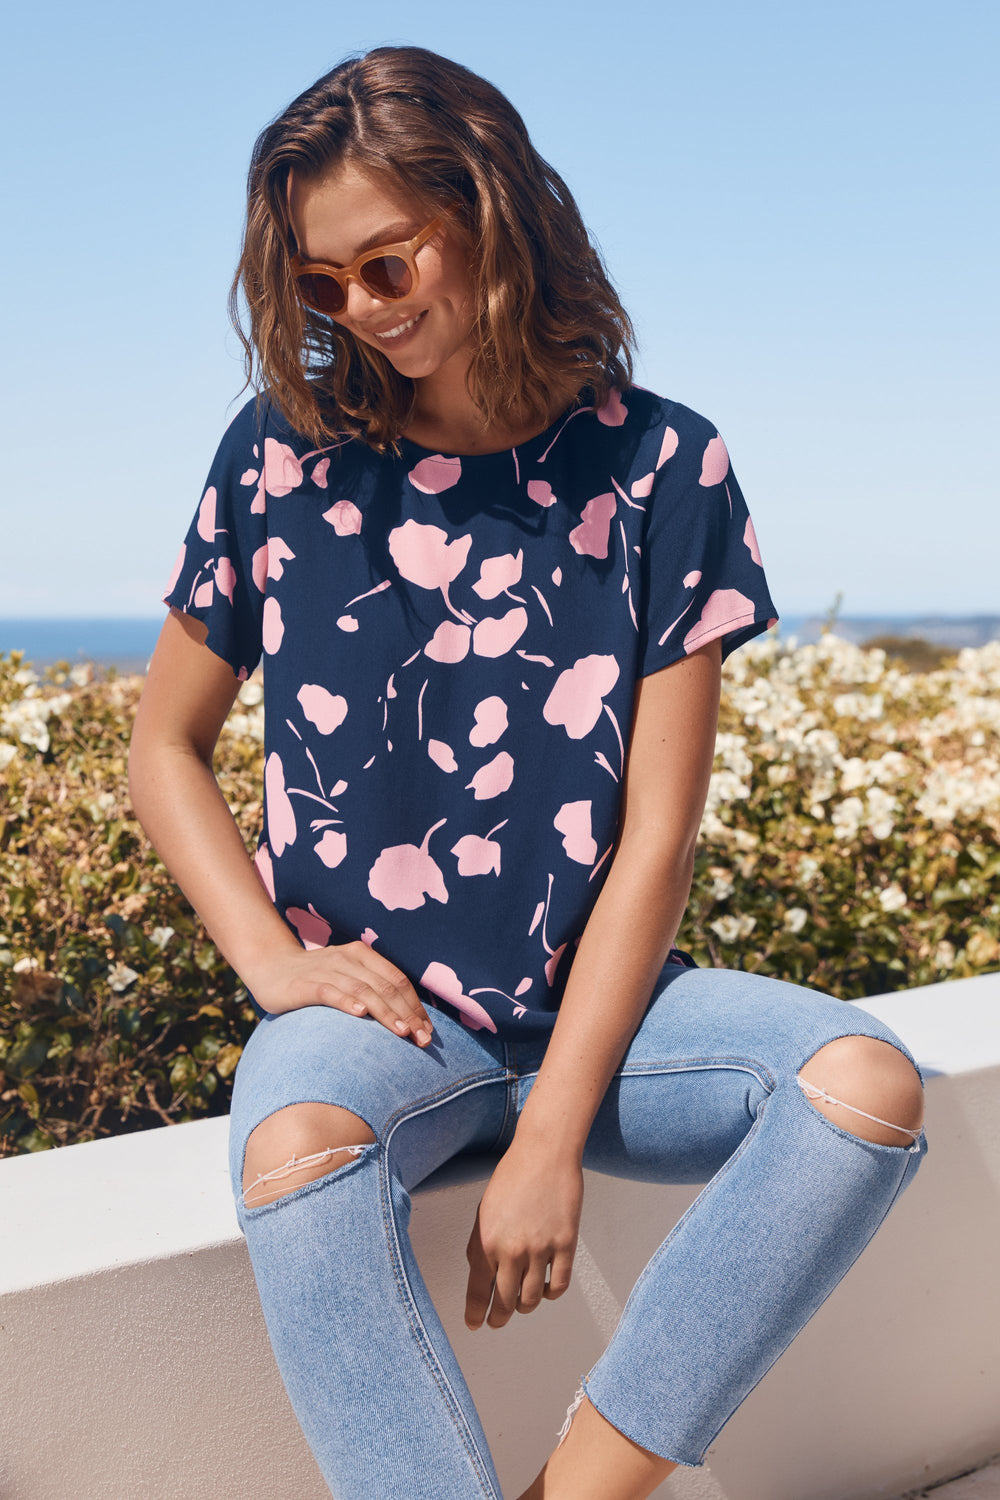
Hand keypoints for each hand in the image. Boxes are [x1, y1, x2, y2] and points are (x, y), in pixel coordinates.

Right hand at [252, 941, 433, 1046]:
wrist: (270, 966)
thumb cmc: (316, 978)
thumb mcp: (347, 977)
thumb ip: (372, 990)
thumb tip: (407, 1020)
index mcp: (363, 956)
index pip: (398, 980)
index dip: (416, 1005)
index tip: (428, 1031)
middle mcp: (348, 959)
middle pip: (386, 987)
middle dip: (409, 1014)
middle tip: (423, 1040)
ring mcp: (327, 970)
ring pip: (364, 990)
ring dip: (386, 1012)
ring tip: (402, 1032)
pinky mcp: (305, 984)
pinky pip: (329, 992)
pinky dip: (346, 1002)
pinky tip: (360, 1015)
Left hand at [465, 1139, 582, 1329]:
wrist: (544, 1153)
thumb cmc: (512, 1177)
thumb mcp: (484, 1211)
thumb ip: (481, 1245)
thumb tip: (483, 1277)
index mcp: (486, 1241)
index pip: (478, 1291)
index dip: (476, 1313)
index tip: (475, 1324)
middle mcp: (512, 1250)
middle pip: (505, 1302)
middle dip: (499, 1317)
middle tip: (497, 1321)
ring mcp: (541, 1249)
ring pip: (531, 1299)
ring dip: (524, 1307)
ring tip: (520, 1304)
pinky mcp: (565, 1245)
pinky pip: (558, 1286)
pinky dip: (549, 1294)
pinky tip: (544, 1288)